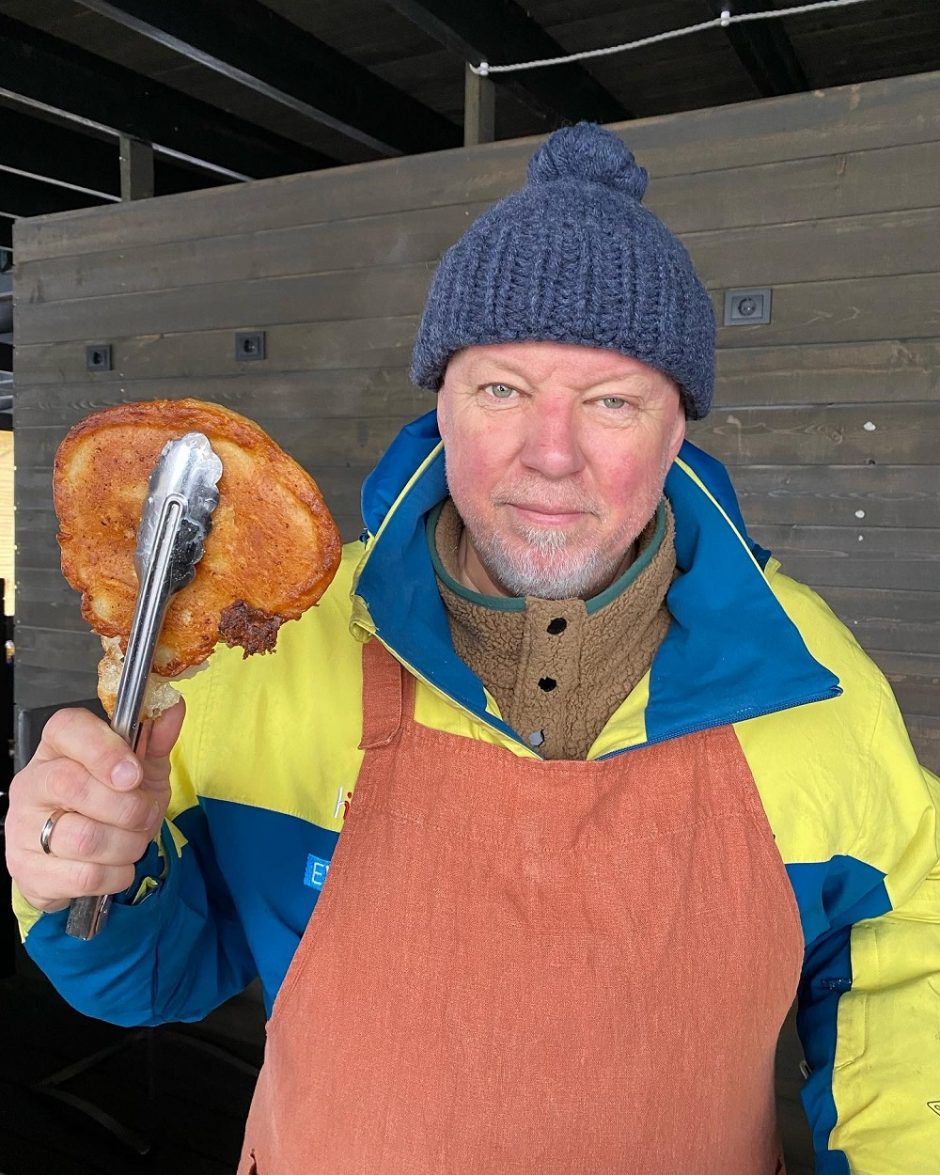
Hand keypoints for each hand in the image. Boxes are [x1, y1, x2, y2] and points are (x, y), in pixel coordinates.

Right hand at [4, 701, 184, 913]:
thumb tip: (171, 708)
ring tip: (132, 840)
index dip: (104, 750)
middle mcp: (33, 783)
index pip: (67, 729)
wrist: (83, 855)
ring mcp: (24, 829)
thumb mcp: (142, 767)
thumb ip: (157, 739)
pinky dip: (116, 873)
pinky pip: (85, 876)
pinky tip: (117, 864)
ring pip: (84, 838)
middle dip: (128, 807)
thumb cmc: (111, 802)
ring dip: (127, 844)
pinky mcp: (29, 870)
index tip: (134, 774)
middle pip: (73, 786)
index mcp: (59, 747)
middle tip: (145, 814)